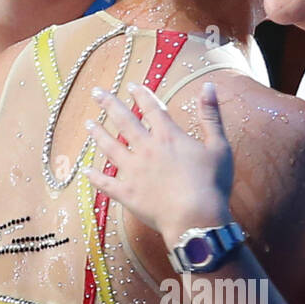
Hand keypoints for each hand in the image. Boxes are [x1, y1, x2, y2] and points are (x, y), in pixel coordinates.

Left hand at [85, 81, 233, 245]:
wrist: (197, 218)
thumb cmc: (212, 184)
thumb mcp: (219, 146)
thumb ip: (211, 116)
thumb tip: (208, 86)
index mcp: (168, 137)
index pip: (152, 108)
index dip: (141, 95)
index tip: (131, 85)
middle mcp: (147, 149)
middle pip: (124, 122)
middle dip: (109, 104)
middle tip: (96, 93)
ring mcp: (134, 172)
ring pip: (110, 148)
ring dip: (98, 134)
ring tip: (88, 124)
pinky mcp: (128, 194)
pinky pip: (106, 184)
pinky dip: (95, 177)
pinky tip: (85, 170)